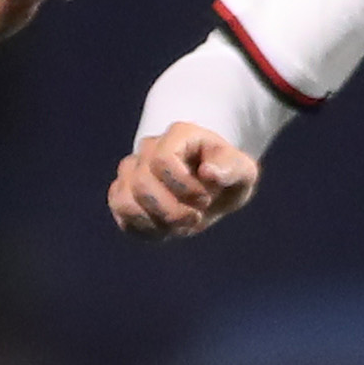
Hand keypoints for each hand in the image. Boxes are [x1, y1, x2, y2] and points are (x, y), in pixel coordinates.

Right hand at [110, 121, 262, 238]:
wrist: (211, 190)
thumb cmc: (225, 178)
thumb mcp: (242, 172)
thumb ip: (232, 169)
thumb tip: (208, 172)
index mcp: (179, 135)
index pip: (163, 159)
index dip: (183, 187)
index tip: (205, 200)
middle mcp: (149, 148)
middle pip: (143, 184)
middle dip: (171, 211)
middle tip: (195, 218)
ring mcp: (131, 170)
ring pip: (125, 200)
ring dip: (155, 222)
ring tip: (178, 226)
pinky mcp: (123, 192)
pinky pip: (121, 213)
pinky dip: (143, 228)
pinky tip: (164, 229)